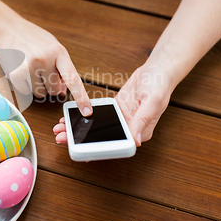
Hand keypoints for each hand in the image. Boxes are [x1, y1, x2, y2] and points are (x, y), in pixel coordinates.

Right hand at [0, 17, 92, 115]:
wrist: (7, 28)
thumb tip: (63, 91)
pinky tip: (22, 70)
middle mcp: (45, 59)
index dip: (81, 97)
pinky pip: (27, 93)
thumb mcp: (53, 47)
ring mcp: (29, 67)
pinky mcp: (16, 74)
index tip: (87, 111)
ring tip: (31, 68)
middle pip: (55, 91)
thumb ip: (61, 68)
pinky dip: (25, 86)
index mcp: (58, 52)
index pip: (73, 79)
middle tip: (43, 71)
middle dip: (51, 86)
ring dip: (38, 86)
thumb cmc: (32, 38)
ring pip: (41, 93)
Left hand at [53, 63, 173, 145]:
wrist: (157, 69)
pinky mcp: (115, 108)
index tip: (80, 151)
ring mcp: (121, 118)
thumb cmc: (160, 85)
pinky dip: (84, 117)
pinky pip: (97, 115)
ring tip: (61, 128)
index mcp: (139, 132)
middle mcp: (129, 128)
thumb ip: (142, 121)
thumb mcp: (152, 102)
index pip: (115, 146)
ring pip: (96, 128)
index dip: (96, 150)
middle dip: (80, 140)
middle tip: (61, 138)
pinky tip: (70, 117)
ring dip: (79, 129)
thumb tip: (134, 140)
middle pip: (102, 139)